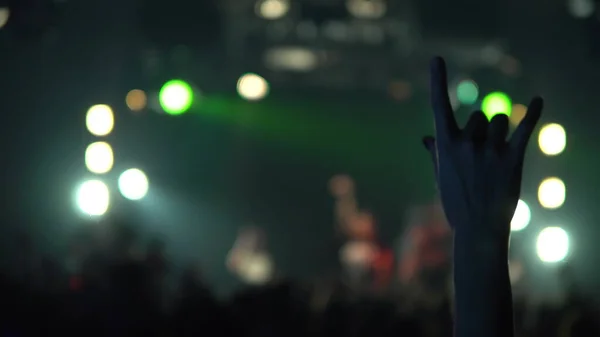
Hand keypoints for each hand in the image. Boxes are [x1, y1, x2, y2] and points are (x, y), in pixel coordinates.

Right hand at [423, 57, 541, 239]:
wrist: (478, 231)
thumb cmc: (456, 203)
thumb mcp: (441, 177)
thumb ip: (437, 153)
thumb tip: (426, 137)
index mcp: (445, 145)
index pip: (438, 106)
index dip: (438, 81)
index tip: (436, 59)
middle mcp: (466, 143)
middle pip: (478, 116)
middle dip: (481, 129)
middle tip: (481, 155)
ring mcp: (489, 151)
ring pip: (498, 120)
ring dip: (498, 132)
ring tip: (496, 155)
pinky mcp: (512, 159)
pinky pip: (524, 129)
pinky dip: (534, 113)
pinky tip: (540, 100)